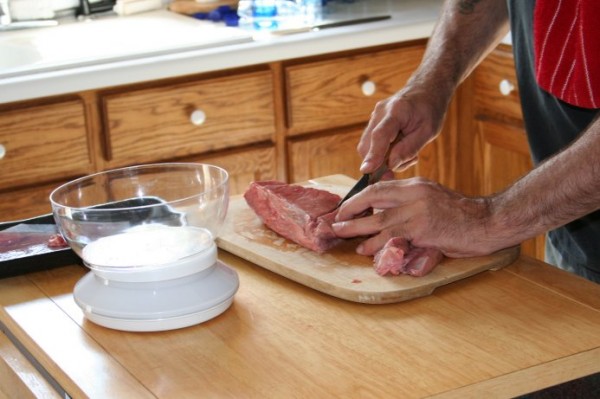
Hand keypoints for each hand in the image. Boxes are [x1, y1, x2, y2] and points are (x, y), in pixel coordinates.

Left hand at [332, 177, 504, 257]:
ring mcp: (417, 212)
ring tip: (342, 234)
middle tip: (335, 220)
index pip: (380, 186)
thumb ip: (411, 199)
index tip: (346, 206)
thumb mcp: (433, 196)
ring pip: (378, 221)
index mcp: (416, 185)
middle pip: (373, 199)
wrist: (489, 221)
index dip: (359, 197)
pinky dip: (376, 245)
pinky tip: (366, 250)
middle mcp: (414, 195)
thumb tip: (386, 208)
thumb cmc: (461, 214)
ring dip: (357, 229)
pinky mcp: (422, 231)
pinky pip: (393, 238)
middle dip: (350, 210)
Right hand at [358, 83, 449, 174]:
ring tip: (407, 152)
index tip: (366, 170)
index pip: (380, 135)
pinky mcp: (373, 122)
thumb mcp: (428, 131)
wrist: (426, 90)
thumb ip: (409, 148)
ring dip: (384, 157)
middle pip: (368, 145)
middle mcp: (380, 112)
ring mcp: (374, 116)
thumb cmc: (430, 109)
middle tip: (406, 162)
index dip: (373, 154)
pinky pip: (372, 143)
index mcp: (396, 111)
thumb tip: (390, 165)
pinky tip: (399, 147)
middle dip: (380, 162)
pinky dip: (383, 152)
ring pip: (368, 146)